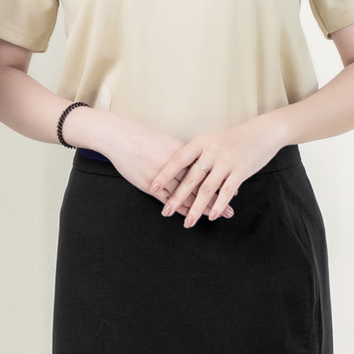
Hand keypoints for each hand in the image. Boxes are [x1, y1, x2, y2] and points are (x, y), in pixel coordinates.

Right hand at [95, 116, 233, 221]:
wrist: (119, 136)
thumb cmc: (141, 137)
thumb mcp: (164, 142)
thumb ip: (181, 153)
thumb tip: (196, 160)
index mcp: (181, 152)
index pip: (205, 170)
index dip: (220, 181)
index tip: (234, 188)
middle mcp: (175, 165)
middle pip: (200, 185)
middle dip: (216, 199)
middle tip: (230, 211)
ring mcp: (163, 176)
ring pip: (186, 196)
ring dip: (201, 208)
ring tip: (215, 217)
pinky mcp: (150, 185)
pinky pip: (169, 200)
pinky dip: (180, 208)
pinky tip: (189, 215)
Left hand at [150, 117, 282, 227]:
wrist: (262, 132)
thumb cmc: (233, 139)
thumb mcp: (211, 141)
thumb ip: (197, 155)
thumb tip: (179, 172)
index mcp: (200, 142)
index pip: (178, 159)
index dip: (164, 174)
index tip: (152, 187)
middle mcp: (211, 151)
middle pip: (190, 178)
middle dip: (177, 197)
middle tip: (165, 211)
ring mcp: (226, 161)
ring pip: (207, 189)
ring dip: (196, 208)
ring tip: (188, 222)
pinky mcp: (241, 170)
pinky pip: (227, 191)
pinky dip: (218, 205)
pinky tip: (210, 216)